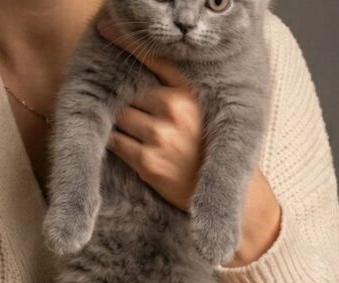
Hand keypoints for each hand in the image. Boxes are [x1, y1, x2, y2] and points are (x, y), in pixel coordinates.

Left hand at [98, 19, 280, 266]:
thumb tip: (143, 75)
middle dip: (126, 100)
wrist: (232, 197)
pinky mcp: (147, 161)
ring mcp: (160, 136)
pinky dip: (118, 143)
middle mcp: (176, 111)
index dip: (128, 44)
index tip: (106, 29)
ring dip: (121, 122)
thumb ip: (177, 92)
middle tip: (132, 109)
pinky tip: (134, 148)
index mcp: (192, 95)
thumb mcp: (206, 113)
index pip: (155, 61)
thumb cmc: (213, 150)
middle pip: (130, 93)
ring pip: (120, 116)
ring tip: (137, 131)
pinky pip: (116, 143)